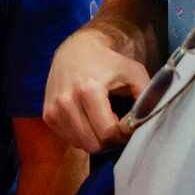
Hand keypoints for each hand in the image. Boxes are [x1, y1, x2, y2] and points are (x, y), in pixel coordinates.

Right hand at [45, 24, 148, 153]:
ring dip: (96, 139)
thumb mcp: (134, 73)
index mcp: (88, 89)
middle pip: (93, 144)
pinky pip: (70, 139)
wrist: (75, 50)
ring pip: (81, 144)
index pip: (107, 132)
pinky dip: (82, 135)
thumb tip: (145, 123)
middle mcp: (66, 101)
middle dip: (110, 140)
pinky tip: (89, 119)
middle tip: (117, 126)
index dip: (122, 134)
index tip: (128, 125)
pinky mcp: (48, 115)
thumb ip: (146, 98)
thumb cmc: (108, 62)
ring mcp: (54, 109)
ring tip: (103, 121)